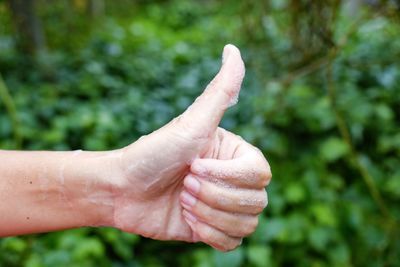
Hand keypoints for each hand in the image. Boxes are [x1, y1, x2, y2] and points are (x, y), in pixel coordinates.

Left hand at [112, 44, 271, 250]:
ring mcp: (224, 206)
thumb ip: (221, 91)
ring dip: (208, 214)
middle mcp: (233, 179)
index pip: (261, 174)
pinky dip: (209, 234)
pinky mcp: (212, 230)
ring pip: (247, 224)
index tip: (193, 167)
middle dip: (213, 196)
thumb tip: (233, 49)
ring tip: (181, 199)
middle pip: (257, 201)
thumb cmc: (154, 152)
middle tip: (183, 184)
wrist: (122, 189)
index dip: (228, 177)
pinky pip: (233, 243)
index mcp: (234, 155)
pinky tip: (187, 220)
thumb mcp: (191, 123)